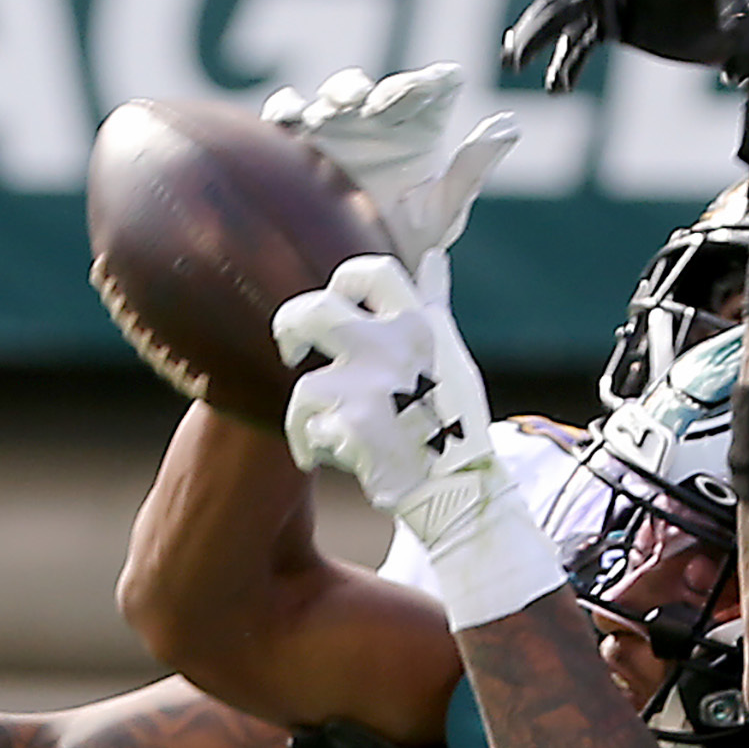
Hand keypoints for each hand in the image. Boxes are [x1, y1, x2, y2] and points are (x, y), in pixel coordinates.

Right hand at [260, 64, 518, 263]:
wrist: (358, 281)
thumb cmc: (408, 246)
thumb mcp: (443, 211)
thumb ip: (473, 168)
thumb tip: (511, 124)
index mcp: (417, 130)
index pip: (430, 93)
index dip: (438, 82)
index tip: (448, 82)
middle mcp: (376, 122)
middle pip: (381, 89)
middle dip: (388, 89)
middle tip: (397, 100)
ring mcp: (336, 130)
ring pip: (334, 95)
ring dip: (341, 92)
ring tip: (349, 102)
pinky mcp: (297, 145)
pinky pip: (286, 118)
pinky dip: (287, 110)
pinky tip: (295, 118)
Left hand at [275, 254, 564, 627]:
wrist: (458, 489)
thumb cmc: (455, 422)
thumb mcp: (452, 353)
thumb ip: (432, 305)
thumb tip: (435, 258)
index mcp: (418, 325)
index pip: (373, 272)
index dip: (346, 281)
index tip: (338, 299)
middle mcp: (391, 346)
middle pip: (314, 310)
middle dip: (290, 327)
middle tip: (290, 351)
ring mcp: (368, 385)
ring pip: (306, 388)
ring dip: (307, 417)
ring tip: (324, 437)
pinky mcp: (350, 426)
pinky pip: (310, 431)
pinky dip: (315, 448)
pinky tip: (337, 459)